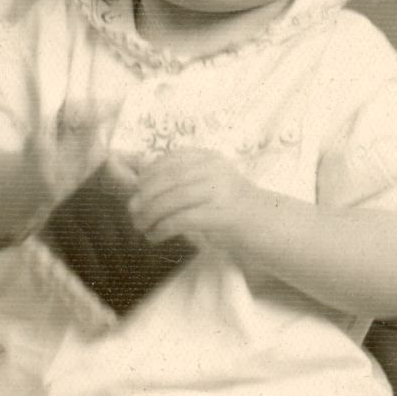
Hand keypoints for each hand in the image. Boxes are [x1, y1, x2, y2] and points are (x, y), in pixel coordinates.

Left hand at [124, 146, 255, 257]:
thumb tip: (136, 179)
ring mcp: (220, 190)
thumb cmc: (226, 206)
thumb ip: (179, 179)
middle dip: (146, 196)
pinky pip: (182, 220)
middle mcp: (215, 169)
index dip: (149, 173)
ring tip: (141, 227)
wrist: (263, 223)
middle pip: (169, 179)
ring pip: (173, 200)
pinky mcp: (221, 214)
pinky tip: (155, 237)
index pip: (172, 158)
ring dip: (151, 215)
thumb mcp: (205, 184)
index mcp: (209, 157)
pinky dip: (163, 229)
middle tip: (133, 212)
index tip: (137, 189)